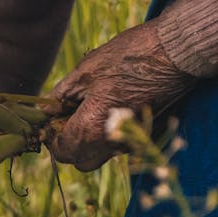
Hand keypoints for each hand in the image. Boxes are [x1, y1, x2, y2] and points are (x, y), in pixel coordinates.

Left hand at [49, 22, 195, 170]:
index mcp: (92, 129)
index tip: (50, 119)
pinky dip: (107, 134)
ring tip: (86, 107)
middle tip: (66, 115)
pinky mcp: (145, 135)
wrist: (171, 56)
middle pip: (80, 160)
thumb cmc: (126, 59)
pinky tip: (107, 107)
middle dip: (69, 143)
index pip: (62, 152)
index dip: (51, 137)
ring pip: (100, 155)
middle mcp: (112, 144)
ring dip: (88, 140)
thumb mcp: (84, 71)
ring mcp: (132, 142)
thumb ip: (61, 95)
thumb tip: (46, 109)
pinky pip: (118, 145)